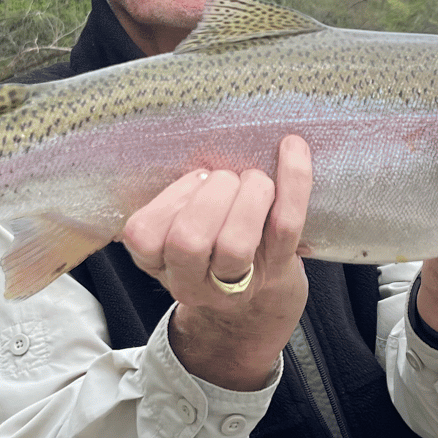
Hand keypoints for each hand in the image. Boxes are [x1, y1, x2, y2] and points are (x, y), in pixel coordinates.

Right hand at [121, 135, 311, 390]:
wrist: (258, 293)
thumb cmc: (212, 240)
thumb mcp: (177, 225)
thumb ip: (174, 199)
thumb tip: (196, 144)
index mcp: (157, 262)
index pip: (144, 235)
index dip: (169, 199)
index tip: (194, 180)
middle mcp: (191, 281)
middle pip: (188, 242)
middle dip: (209, 195)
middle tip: (226, 180)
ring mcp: (236, 281)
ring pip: (235, 244)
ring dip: (247, 195)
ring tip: (255, 180)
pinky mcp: (277, 268)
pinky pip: (285, 225)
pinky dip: (292, 181)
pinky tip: (292, 148)